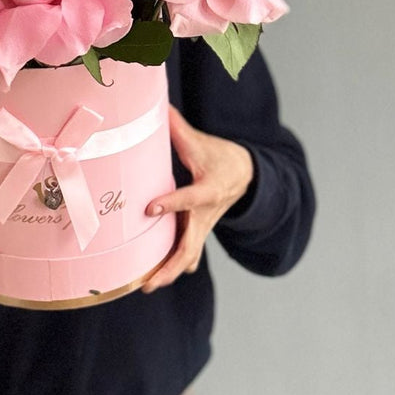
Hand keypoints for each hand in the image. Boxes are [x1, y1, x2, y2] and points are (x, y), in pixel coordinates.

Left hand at [141, 105, 253, 292]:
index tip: (149, 208)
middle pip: (190, 244)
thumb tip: (157, 107)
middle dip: (170, 264)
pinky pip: (187, 254)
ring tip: (147, 286)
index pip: (189, 199)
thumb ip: (177, 128)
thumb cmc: (220, 157)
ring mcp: (204, 227)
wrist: (247, 175)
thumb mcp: (201, 142)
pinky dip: (173, 267)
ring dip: (169, 272)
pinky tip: (154, 281)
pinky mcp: (199, 233)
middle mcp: (207, 214)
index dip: (170, 203)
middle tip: (149, 280)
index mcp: (209, 189)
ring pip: (188, 255)